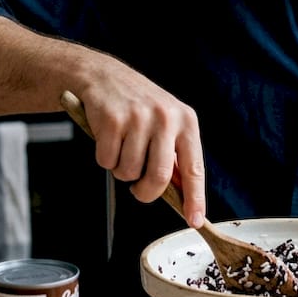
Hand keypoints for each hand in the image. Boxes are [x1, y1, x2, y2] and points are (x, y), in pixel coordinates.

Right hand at [74, 73, 207, 226]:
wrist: (102, 75)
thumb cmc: (137, 107)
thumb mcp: (165, 123)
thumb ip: (174, 155)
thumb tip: (183, 195)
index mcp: (186, 121)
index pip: (194, 168)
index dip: (195, 198)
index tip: (195, 220)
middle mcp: (166, 117)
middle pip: (159, 178)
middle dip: (146, 192)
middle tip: (138, 190)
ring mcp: (138, 117)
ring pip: (129, 172)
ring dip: (121, 171)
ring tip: (121, 149)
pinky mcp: (112, 119)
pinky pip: (107, 161)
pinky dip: (104, 158)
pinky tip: (107, 139)